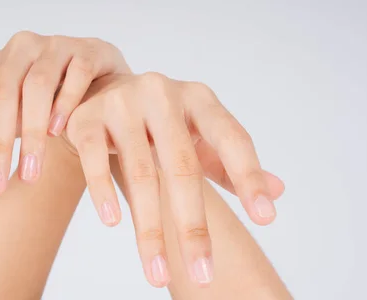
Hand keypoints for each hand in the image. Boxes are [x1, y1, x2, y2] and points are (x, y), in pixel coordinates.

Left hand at [0, 31, 129, 196]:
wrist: (97, 88)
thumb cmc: (41, 104)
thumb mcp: (4, 120)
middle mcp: (20, 50)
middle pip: (1, 92)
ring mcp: (55, 47)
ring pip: (37, 85)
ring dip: (33, 130)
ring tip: (30, 169)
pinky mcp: (88, 50)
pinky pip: (75, 74)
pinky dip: (66, 102)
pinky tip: (60, 130)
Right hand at [61, 73, 283, 286]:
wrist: (103, 92)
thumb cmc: (158, 123)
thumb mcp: (198, 135)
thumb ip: (231, 163)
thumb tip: (279, 192)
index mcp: (199, 98)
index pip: (231, 138)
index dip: (248, 177)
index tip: (266, 219)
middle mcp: (163, 93)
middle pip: (183, 166)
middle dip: (193, 226)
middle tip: (204, 273)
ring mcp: (123, 102)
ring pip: (140, 172)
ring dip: (149, 230)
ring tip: (158, 274)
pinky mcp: (87, 117)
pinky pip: (95, 159)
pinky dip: (103, 192)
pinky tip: (114, 223)